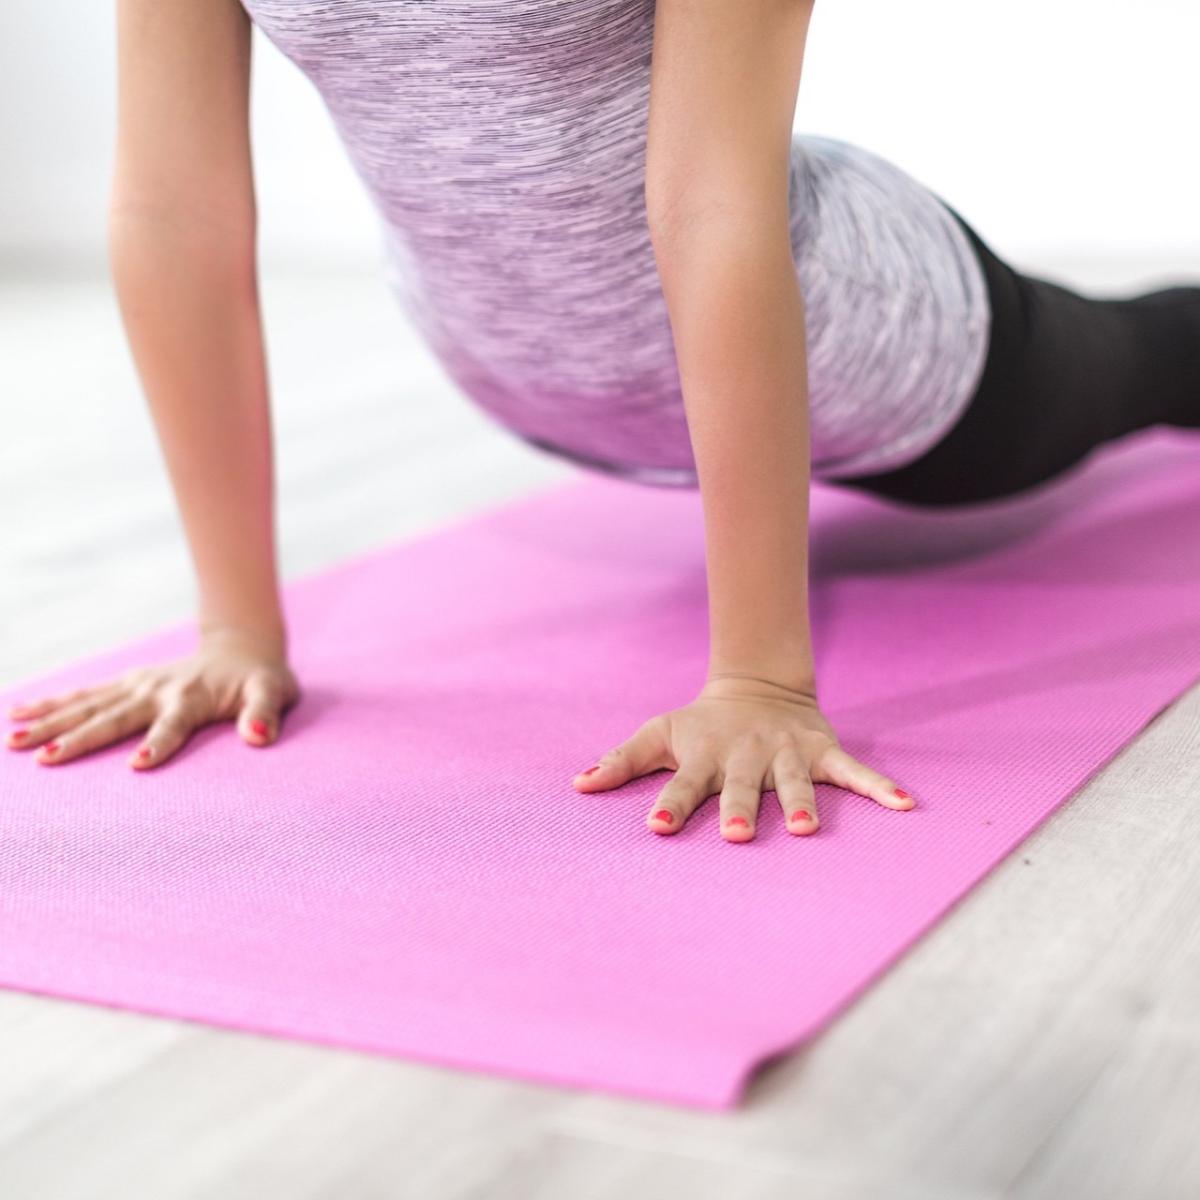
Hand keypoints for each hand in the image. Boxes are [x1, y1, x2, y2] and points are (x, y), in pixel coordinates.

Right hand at [4, 625, 299, 768]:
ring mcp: (138, 685)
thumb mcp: (275, 693)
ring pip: (89, 705)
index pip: (173, 725)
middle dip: (81, 738)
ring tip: (14, 740)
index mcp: (193, 698)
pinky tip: (18, 715)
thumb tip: (259, 737)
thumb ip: (266, 713)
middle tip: (46, 759)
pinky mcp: (127, 683)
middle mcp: (158, 690)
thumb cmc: (262, 680)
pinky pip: (84, 694)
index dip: (158, 744)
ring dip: (53, 722)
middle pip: (116, 717)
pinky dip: (52, 703)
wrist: (243, 648)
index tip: (138, 765)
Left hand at [572, 673, 915, 840]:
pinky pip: (853, 772)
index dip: (669, 803)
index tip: (657, 827)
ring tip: (808, 830)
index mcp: (704, 756)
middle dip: (739, 809)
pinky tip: (904, 806)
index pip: (682, 783)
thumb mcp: (658, 733)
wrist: (756, 687)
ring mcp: (786, 754)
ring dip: (802, 802)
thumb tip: (576, 785)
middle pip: (741, 787)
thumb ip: (621, 761)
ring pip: (795, 781)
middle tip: (735, 835)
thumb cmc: (700, 724)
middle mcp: (745, 756)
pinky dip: (878, 787)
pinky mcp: (821, 751)